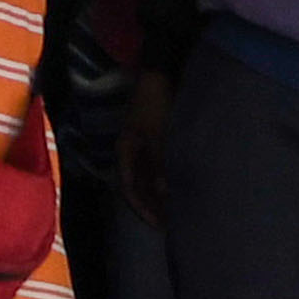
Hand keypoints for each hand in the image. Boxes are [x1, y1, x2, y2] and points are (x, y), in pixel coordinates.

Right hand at [122, 63, 178, 223]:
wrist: (159, 73)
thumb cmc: (155, 103)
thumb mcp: (156, 134)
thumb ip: (158, 163)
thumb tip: (163, 192)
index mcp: (124, 151)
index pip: (129, 189)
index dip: (143, 208)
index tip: (159, 224)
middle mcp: (129, 151)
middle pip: (136, 186)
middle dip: (149, 205)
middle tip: (167, 224)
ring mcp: (140, 145)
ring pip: (145, 178)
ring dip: (156, 194)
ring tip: (172, 210)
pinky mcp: (152, 139)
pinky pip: (154, 167)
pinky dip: (162, 180)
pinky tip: (174, 186)